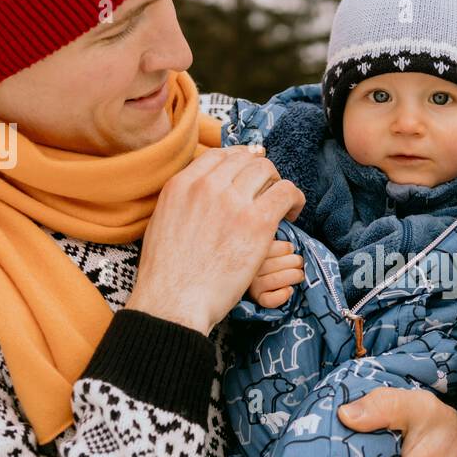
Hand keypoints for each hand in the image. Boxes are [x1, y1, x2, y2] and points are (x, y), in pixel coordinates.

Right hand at [126, 145, 304, 332]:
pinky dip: (295, 199)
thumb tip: (197, 197)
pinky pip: (286, 193)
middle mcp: (207, 186)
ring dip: (277, 183)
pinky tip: (293, 214)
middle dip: (260, 172)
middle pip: (245, 159)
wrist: (175, 301)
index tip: (248, 172)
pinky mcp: (257, 222)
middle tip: (267, 192)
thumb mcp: (161, 224)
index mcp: (181, 185)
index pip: (218, 155)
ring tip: (281, 205)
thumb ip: (182, 202)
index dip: (239, 160)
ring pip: (267, 170)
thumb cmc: (167, 274)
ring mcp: (232, 202)